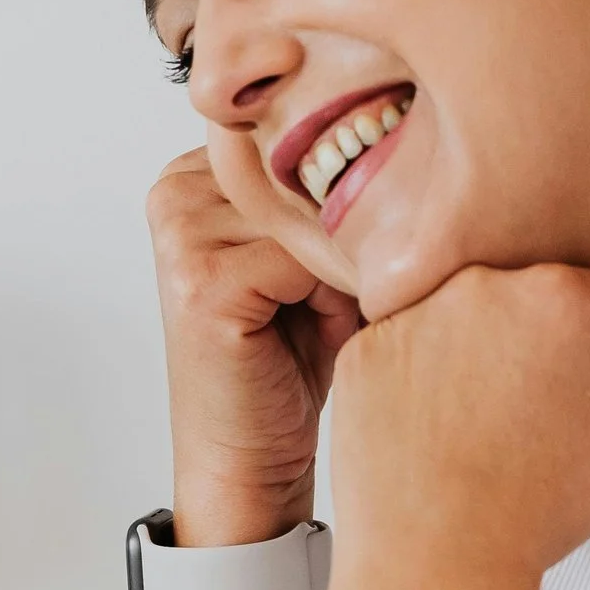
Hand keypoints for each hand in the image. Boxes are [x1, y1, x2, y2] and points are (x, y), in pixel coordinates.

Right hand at [148, 150, 359, 542]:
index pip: (297, 133)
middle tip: (354, 284)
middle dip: (348, 222)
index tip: (369, 228)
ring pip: (310, 211)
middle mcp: (177, 190)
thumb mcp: (316, 255)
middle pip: (305, 169)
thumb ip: (330, 192)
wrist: (252, 458)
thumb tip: (412, 132)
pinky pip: (303, 257)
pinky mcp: (201, 280)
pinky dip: (334, 294)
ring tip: (332, 310)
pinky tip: (323, 328)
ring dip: (343, 260)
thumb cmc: (291, 361)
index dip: (348, 180)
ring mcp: (181, 232)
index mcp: (197, 172)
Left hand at [325, 262, 589, 589]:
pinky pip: (401, 349)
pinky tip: (431, 436)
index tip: (580, 402)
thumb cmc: (535, 509)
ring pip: (458, 321)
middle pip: (523, 300)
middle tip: (531, 423)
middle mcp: (478, 286)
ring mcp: (411, 315)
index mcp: (556, 295)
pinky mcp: (362, 351)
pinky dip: (415, 380)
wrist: (434, 560)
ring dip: (473, 356)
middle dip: (535, 346)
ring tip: (479, 434)